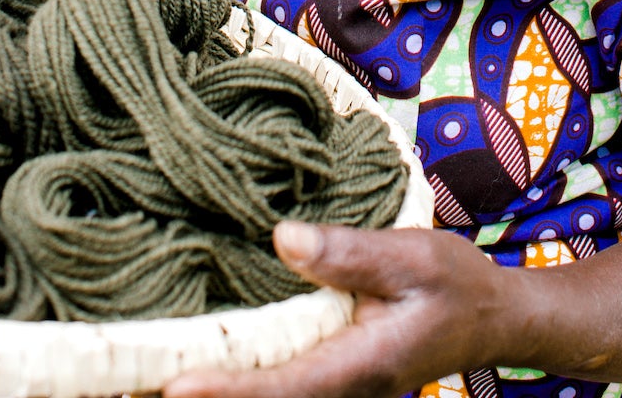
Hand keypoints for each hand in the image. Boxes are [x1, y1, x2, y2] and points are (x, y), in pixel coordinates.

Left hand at [164, 221, 509, 397]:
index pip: (281, 388)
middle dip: (203, 394)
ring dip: (218, 386)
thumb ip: (349, 253)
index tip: (172, 386)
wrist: (492, 318)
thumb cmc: (456, 285)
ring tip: (145, 373)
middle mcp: (341, 390)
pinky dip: (239, 377)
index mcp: (360, 366)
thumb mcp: (413, 256)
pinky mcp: (329, 376)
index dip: (226, 390)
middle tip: (129, 381)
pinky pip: (277, 384)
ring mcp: (335, 389)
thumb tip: (280, 239)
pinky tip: (201, 357)